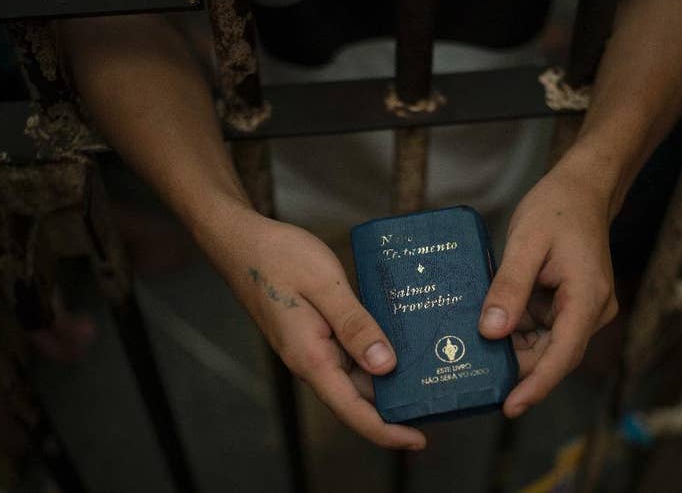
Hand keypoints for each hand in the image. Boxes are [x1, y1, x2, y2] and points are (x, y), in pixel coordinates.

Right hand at [199, 203, 425, 449]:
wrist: (242, 241)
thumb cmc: (277, 257)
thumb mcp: (324, 284)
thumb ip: (355, 325)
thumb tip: (385, 365)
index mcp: (311, 356)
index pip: (352, 409)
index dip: (386, 431)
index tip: (419, 440)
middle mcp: (311, 359)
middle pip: (359, 396)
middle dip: (397, 403)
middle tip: (439, 396)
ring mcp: (313, 347)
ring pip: (356, 374)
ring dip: (389, 376)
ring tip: (428, 369)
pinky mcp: (316, 333)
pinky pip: (350, 352)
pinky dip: (375, 350)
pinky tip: (400, 339)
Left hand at [478, 153, 619, 416]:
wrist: (582, 188)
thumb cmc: (556, 208)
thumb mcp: (526, 243)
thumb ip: (509, 288)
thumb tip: (491, 332)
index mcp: (587, 298)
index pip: (563, 355)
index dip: (536, 384)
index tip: (510, 406)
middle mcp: (591, 311)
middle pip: (553, 355)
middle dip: (516, 367)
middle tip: (472, 377)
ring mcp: (583, 310)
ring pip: (546, 344)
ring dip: (513, 347)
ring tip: (473, 352)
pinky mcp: (571, 305)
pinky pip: (543, 328)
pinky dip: (517, 330)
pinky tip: (489, 326)